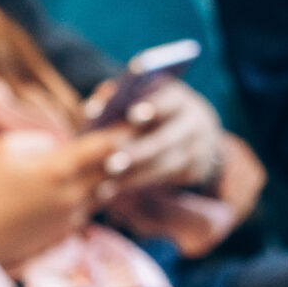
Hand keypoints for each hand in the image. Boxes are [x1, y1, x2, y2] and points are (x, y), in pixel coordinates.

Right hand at [0, 130, 129, 269]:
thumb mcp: (5, 149)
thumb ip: (41, 140)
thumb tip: (61, 145)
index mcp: (59, 169)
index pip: (106, 145)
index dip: (124, 129)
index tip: (135, 118)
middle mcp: (74, 194)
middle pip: (115, 169)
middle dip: (121, 152)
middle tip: (129, 137)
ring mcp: (73, 217)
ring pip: (105, 190)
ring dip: (107, 176)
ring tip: (106, 161)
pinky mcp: (68, 233)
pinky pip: (89, 209)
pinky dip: (90, 196)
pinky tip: (80, 187)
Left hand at [99, 81, 224, 192]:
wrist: (190, 131)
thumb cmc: (148, 109)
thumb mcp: (138, 97)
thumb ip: (115, 99)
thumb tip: (90, 109)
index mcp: (176, 96)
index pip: (166, 100)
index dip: (149, 107)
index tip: (130, 115)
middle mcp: (191, 120)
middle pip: (164, 139)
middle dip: (137, 153)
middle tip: (110, 165)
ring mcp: (197, 146)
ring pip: (164, 165)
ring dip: (134, 177)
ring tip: (104, 186)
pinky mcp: (195, 169)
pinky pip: (166, 179)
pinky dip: (138, 184)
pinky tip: (113, 191)